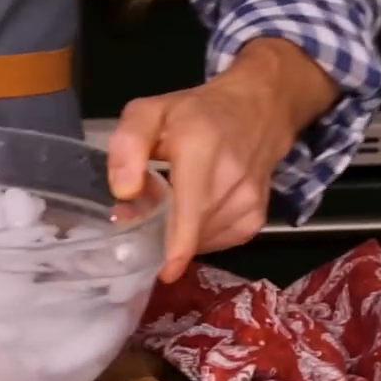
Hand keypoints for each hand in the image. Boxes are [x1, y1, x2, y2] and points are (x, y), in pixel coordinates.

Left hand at [106, 37, 336, 284]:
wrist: (256, 109)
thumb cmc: (195, 113)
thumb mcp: (149, 112)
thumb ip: (128, 145)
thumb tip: (124, 192)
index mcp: (200, 149)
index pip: (191, 209)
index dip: (175, 247)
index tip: (161, 271)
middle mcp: (231, 179)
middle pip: (189, 230)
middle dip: (161, 232)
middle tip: (145, 212)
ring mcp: (249, 202)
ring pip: (203, 240)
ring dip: (181, 233)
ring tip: (174, 204)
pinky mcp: (256, 219)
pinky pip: (219, 241)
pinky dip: (201, 235)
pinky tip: (196, 212)